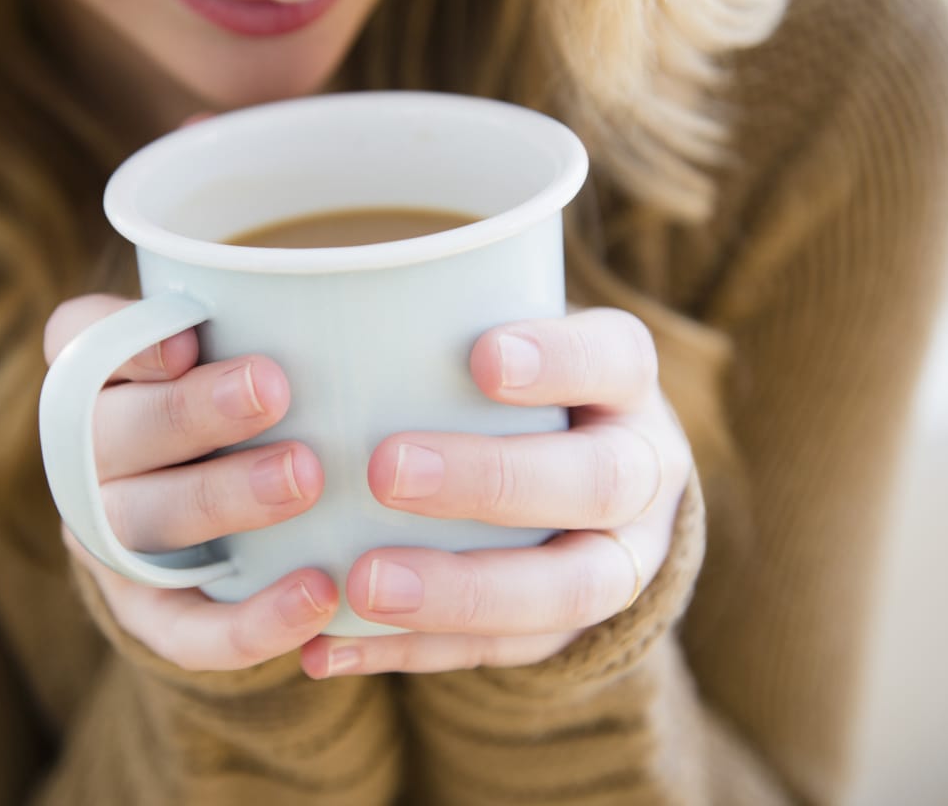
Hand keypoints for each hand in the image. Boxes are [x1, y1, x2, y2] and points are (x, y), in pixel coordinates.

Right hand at [44, 294, 338, 669]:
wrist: (223, 522)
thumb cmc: (250, 404)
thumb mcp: (246, 348)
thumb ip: (269, 317)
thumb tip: (360, 296)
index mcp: (99, 373)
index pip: (80, 339)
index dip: (126, 340)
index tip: (190, 337)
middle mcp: (87, 454)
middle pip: (114, 431)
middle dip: (192, 412)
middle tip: (275, 389)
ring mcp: (108, 537)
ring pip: (141, 522)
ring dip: (221, 499)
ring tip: (306, 478)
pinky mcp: (144, 611)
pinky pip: (181, 630)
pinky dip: (247, 622)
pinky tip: (318, 596)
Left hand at [299, 307, 692, 677]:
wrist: (586, 484)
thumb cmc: (511, 386)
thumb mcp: (506, 332)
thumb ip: (441, 315)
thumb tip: (305, 294)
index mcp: (624, 383)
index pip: (614, 359)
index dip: (559, 360)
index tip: (482, 356)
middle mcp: (641, 473)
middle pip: (595, 481)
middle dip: (492, 479)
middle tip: (386, 469)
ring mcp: (619, 561)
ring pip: (565, 590)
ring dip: (460, 590)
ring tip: (363, 584)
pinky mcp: (570, 632)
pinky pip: (501, 653)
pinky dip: (411, 653)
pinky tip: (331, 646)